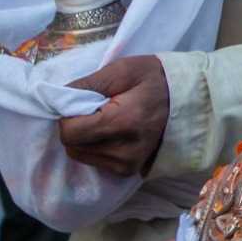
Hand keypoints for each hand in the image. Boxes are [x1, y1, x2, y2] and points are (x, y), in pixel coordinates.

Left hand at [58, 55, 170, 175]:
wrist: (188, 99)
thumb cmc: (153, 79)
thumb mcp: (121, 70)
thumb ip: (85, 84)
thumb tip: (53, 98)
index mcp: (123, 122)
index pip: (70, 131)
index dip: (67, 115)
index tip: (83, 101)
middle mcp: (125, 151)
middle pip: (71, 145)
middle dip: (75, 126)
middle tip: (96, 109)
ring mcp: (127, 164)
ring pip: (79, 155)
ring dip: (84, 137)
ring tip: (106, 119)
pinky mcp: (128, 171)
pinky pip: (93, 161)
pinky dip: (94, 146)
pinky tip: (112, 133)